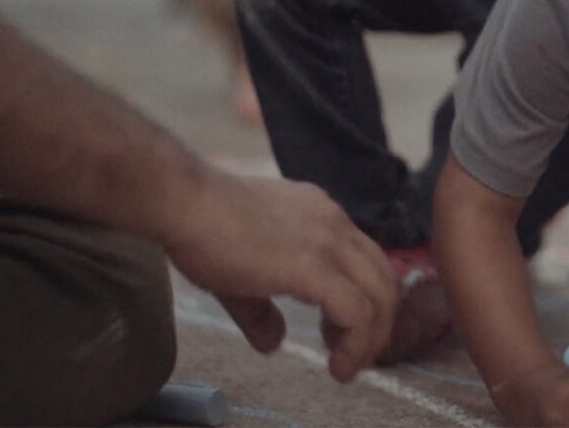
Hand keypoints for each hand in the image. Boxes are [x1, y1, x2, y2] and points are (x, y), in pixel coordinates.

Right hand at [161, 169, 395, 381]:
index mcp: (322, 216)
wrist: (186, 203)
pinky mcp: (315, 267)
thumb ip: (261, 309)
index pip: (366, 259)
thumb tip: (272, 343)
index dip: (365, 300)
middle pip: (383, 277)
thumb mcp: (241, 272)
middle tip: (353, 354)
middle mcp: (335, 223)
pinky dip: (357, 343)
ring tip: (346, 366)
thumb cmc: (203, 227)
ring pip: (379, 296)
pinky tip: (338, 364)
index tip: (340, 333)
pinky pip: (357, 312)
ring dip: (371, 339)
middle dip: (378, 323)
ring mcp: (329, 242)